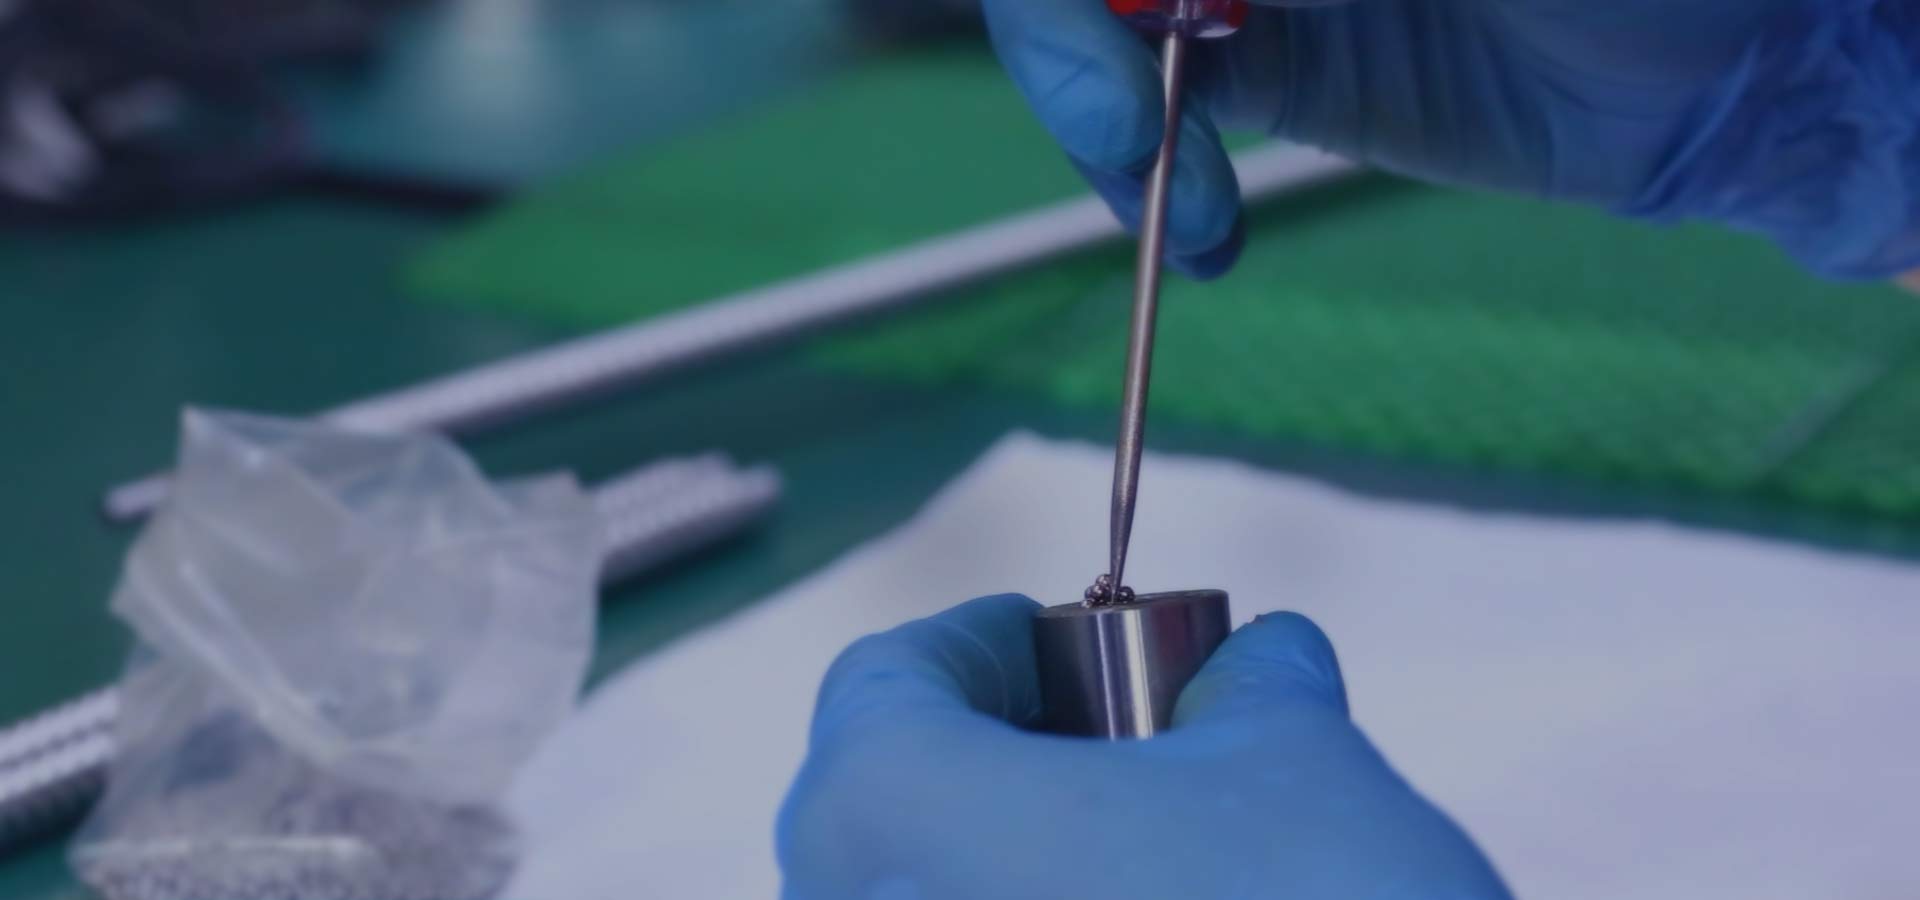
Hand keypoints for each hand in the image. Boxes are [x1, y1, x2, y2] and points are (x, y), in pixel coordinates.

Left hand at [777, 593, 1510, 899]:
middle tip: (1123, 744)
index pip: (887, 677)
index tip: (1060, 636)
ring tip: (1151, 858)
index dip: (983, 639)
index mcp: (880, 804)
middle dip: (1008, 757)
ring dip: (1014, 866)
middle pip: (888, 800)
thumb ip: (1255, 684)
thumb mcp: (1299, 765)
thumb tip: (1263, 656)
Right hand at [983, 0, 1918, 279]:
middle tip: (1131, 130)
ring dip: (1104, 126)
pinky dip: (1156, 183)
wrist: (1723, 66)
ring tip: (1186, 208)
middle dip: (1072, 46)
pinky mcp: (1274, 74)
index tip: (1130, 23)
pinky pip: (1166, 121)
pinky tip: (1205, 233)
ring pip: (1097, 40)